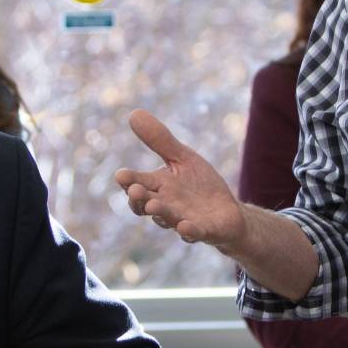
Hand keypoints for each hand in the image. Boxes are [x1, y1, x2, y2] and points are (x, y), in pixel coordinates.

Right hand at [114, 110, 245, 249]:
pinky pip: (193, 234)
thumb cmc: (200, 186)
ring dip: (160, 213)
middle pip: (146, 204)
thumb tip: (133, 113)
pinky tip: (185, 226)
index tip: (120, 175)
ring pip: (167, 219)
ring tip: (153, 206)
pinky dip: (189, 232)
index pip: (137, 183)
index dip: (128, 181)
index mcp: (158, 187)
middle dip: (139, 199)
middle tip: (134, 191)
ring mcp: (183, 220)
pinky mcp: (203, 232)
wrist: (227, 214)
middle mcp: (166, 206)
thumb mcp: (182, 158)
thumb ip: (160, 140)